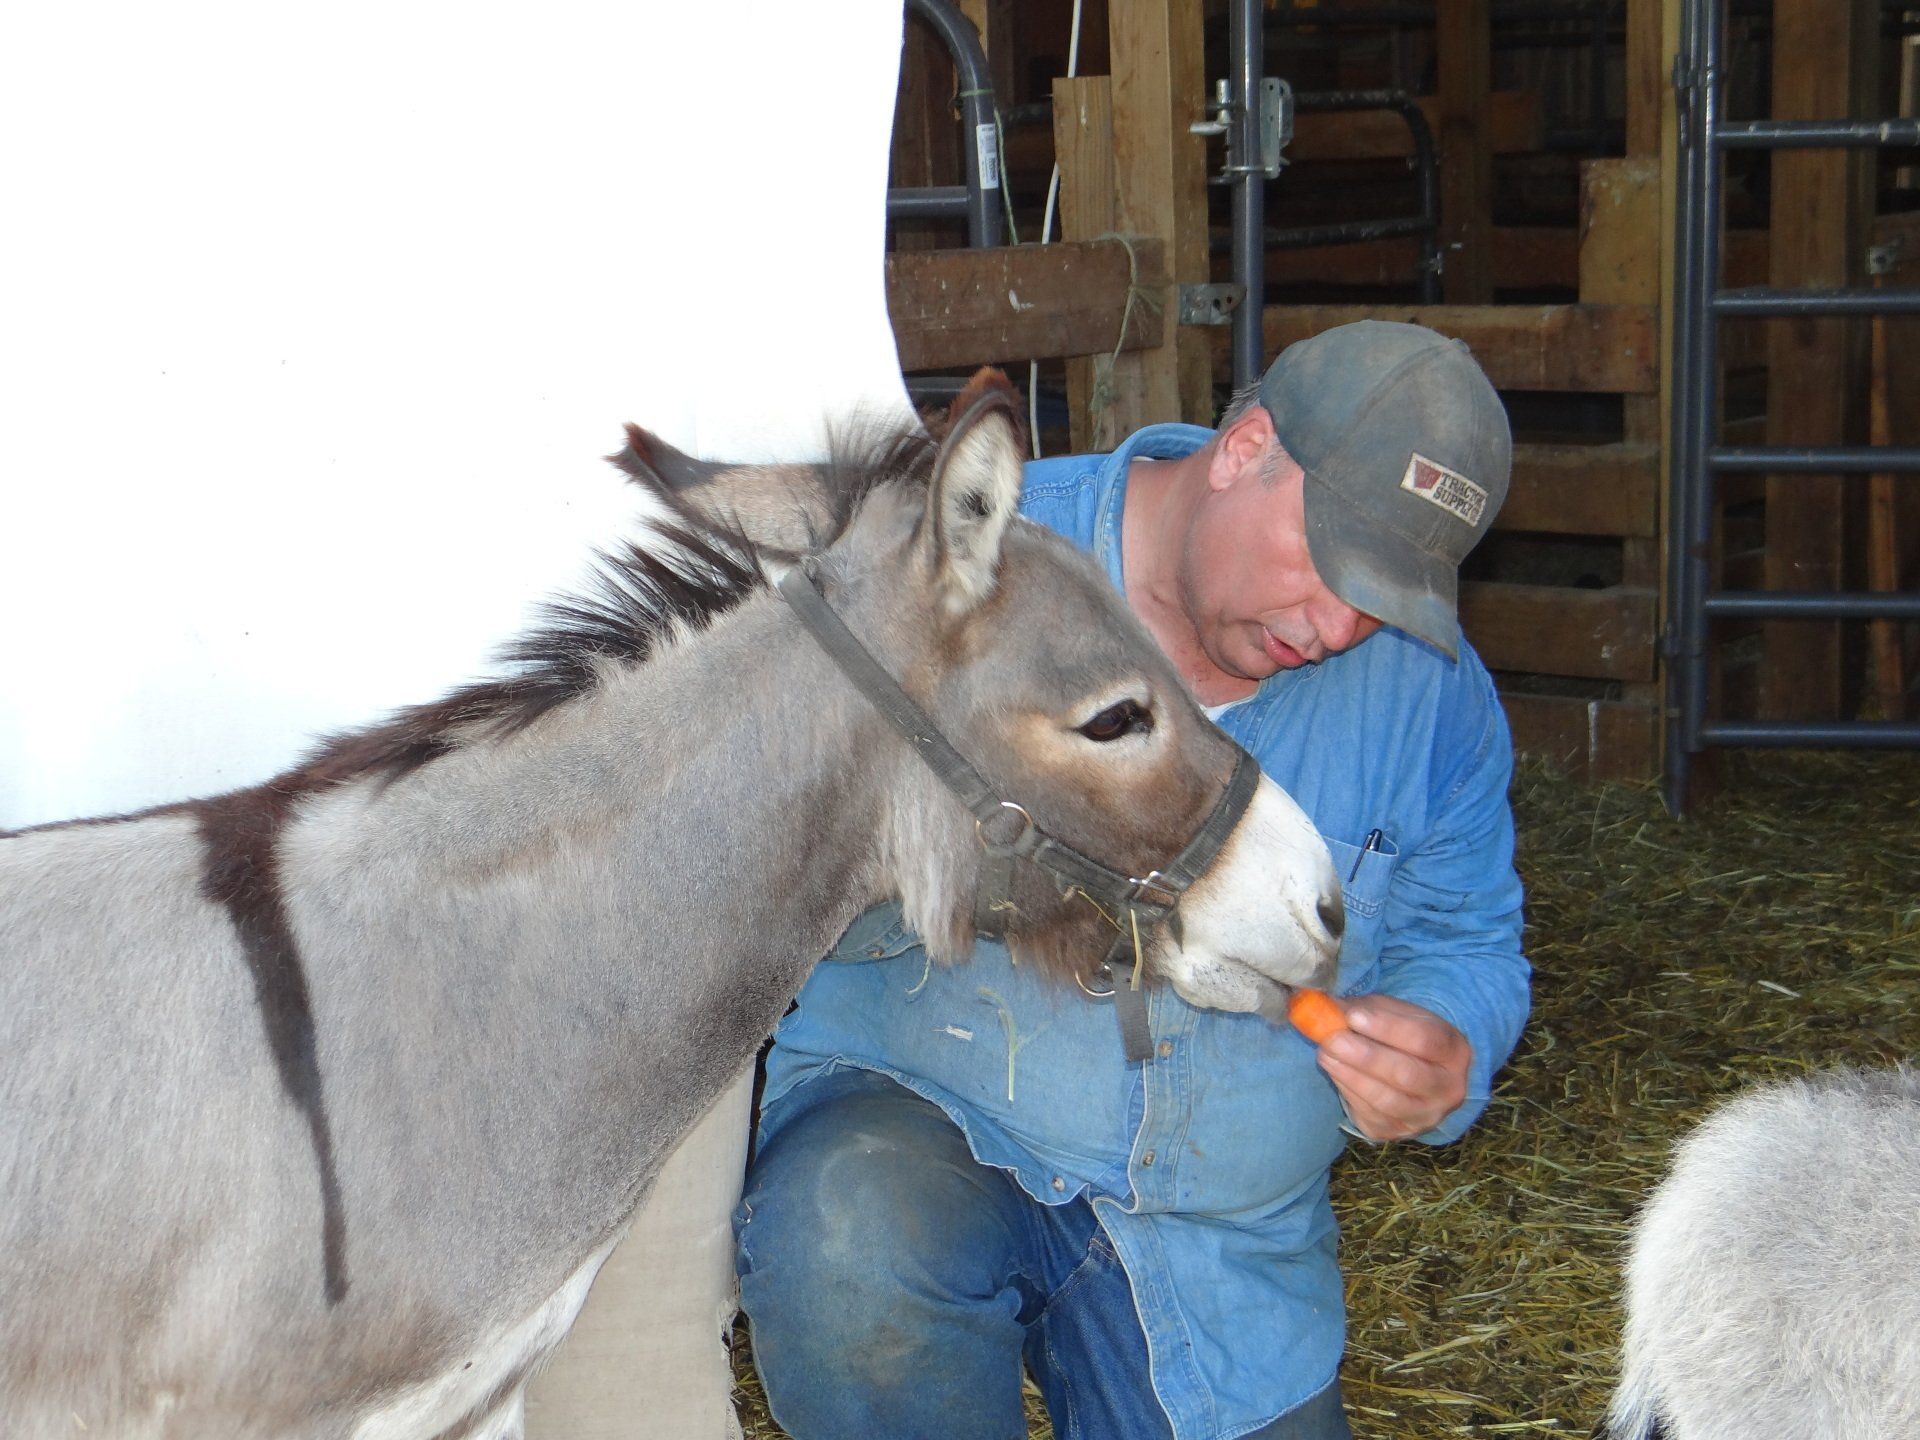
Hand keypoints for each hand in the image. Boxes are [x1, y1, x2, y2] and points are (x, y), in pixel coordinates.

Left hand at [1315, 994, 1470, 1141]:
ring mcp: (1427, 1116)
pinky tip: (1336, 1072)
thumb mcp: (1393, 1014)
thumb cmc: (1402, 1036)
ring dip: (1350, 1076)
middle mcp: (1449, 1089)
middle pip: (1407, 1075)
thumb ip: (1366, 1010)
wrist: (1415, 1073)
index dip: (1387, 1028)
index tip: (1353, 1016)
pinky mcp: (1400, 1132)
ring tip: (1326, 1054)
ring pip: (1386, 1101)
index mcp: (1454, 1051)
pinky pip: (1370, 1115)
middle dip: (1366, 1057)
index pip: (1425, 1040)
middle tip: (1333, 1040)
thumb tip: (1328, 1008)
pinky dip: (1348, 1092)